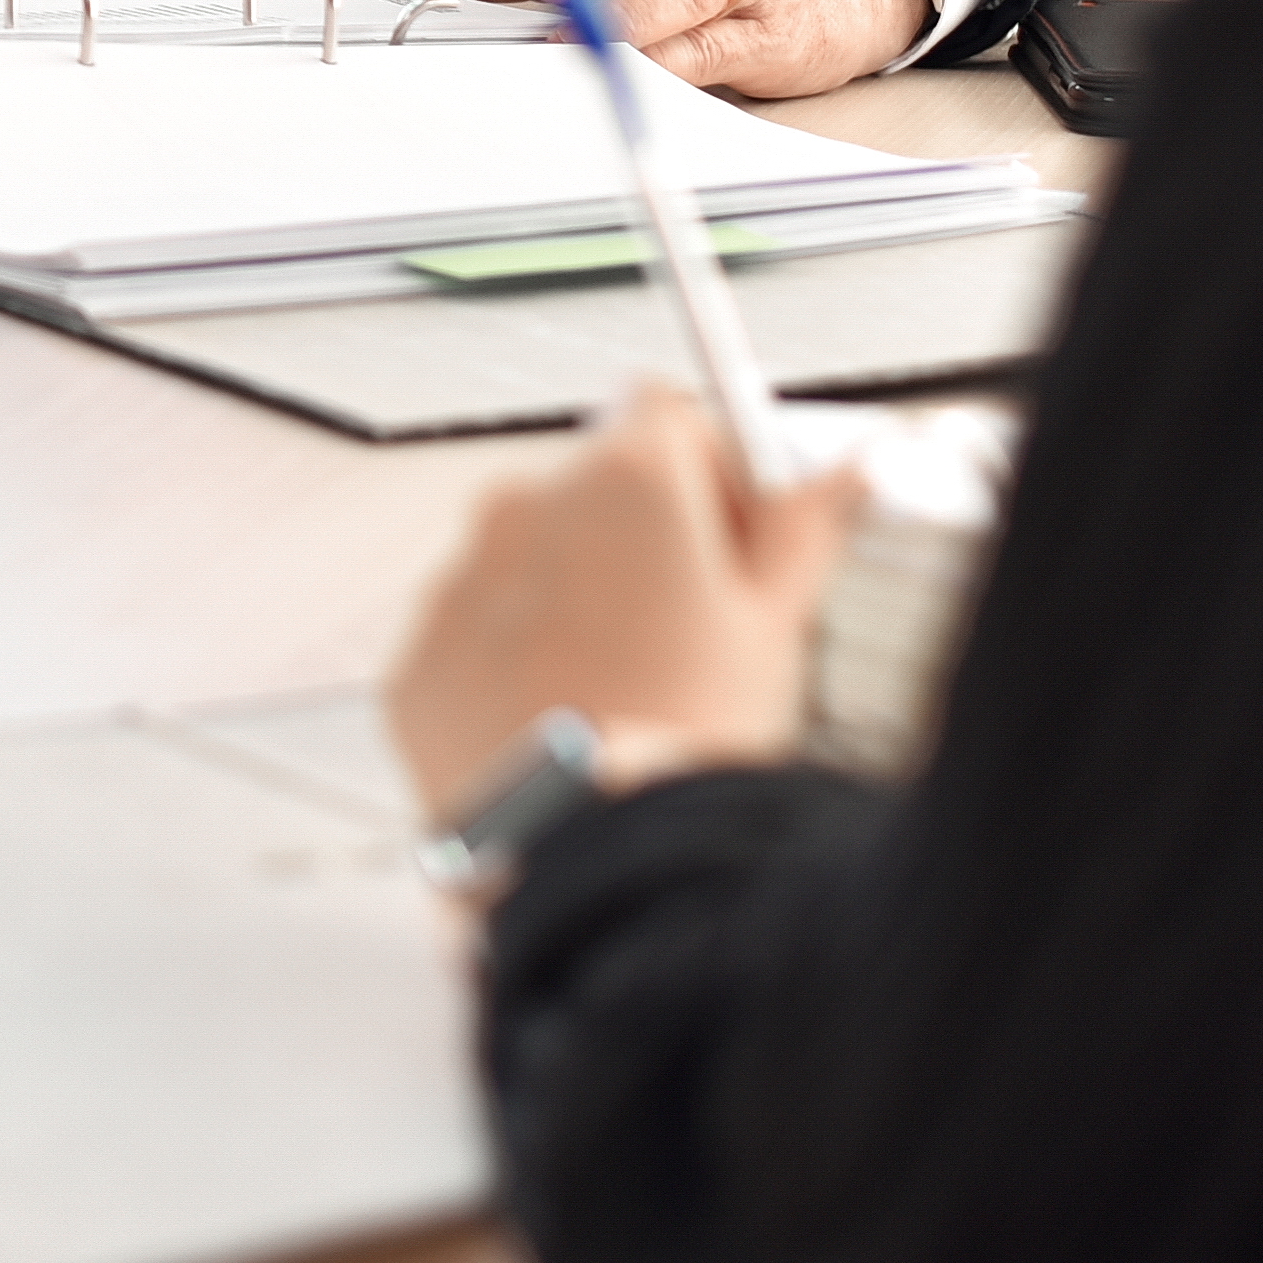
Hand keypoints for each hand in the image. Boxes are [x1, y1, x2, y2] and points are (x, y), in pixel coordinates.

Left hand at [384, 383, 861, 821]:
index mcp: (624, 478)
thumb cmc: (692, 737)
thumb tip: (844, 466)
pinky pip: (475, 638)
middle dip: (643, 540)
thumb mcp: (777, 626)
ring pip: (531, 564)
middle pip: (594, 488)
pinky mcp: (419, 656)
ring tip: (631, 694)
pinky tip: (568, 724)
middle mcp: (524, 506)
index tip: (734, 529)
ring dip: (576, 602)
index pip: (667, 411)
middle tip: (694, 630)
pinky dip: (514, 666)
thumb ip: (803, 525)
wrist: (591, 851)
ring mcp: (460, 581)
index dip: (711, 468)